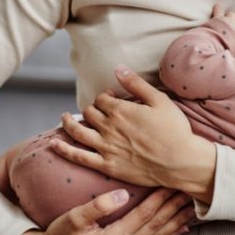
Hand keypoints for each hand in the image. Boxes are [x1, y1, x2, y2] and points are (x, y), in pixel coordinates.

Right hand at [10, 188, 195, 234]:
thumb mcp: (73, 219)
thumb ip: (97, 206)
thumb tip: (120, 194)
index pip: (144, 214)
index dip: (160, 198)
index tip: (173, 183)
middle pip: (157, 225)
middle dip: (174, 207)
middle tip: (190, 191)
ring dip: (177, 221)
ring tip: (193, 207)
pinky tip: (181, 229)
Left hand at [53, 66, 216, 200]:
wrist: (181, 161)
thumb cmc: (174, 130)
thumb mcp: (159, 100)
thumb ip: (136, 84)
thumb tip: (118, 68)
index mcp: (121, 110)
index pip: (102, 99)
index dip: (105, 97)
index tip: (112, 99)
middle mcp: (109, 127)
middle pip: (90, 113)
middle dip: (92, 109)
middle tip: (98, 111)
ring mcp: (106, 147)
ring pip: (78, 131)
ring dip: (68, 122)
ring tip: (63, 117)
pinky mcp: (106, 165)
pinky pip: (79, 156)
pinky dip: (64, 149)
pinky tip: (53, 144)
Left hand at [211, 3, 234, 53]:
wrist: (213, 46)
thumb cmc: (227, 50)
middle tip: (232, 29)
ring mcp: (227, 20)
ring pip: (232, 14)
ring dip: (230, 17)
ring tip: (226, 22)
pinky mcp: (217, 18)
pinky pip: (218, 10)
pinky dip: (218, 8)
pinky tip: (218, 4)